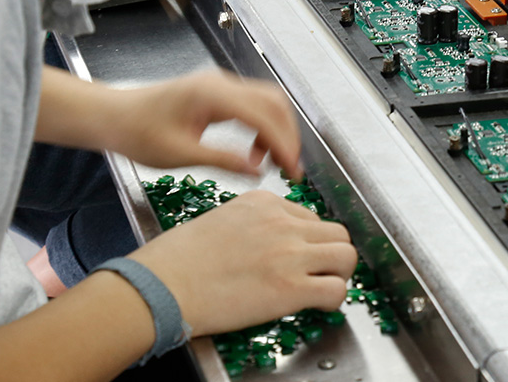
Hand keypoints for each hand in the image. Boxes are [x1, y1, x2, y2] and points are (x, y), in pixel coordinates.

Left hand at [104, 70, 303, 179]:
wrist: (113, 116)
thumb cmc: (137, 133)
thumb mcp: (180, 154)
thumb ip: (223, 160)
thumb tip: (257, 172)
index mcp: (211, 94)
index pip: (263, 115)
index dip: (283, 143)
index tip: (292, 169)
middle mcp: (220, 83)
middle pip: (273, 102)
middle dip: (287, 135)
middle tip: (290, 167)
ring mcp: (219, 85)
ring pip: (266, 102)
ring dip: (276, 130)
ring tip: (274, 163)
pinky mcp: (216, 93)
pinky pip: (251, 105)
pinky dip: (262, 127)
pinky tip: (254, 152)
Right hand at [132, 190, 356, 335]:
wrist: (160, 286)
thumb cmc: (176, 259)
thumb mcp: (218, 221)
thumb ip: (251, 226)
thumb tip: (268, 246)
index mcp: (262, 202)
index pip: (308, 215)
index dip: (308, 240)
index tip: (299, 255)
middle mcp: (281, 222)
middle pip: (336, 232)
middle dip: (332, 253)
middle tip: (319, 272)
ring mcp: (289, 253)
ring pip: (346, 255)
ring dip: (339, 273)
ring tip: (322, 287)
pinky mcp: (290, 288)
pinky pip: (336, 290)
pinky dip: (333, 300)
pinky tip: (316, 305)